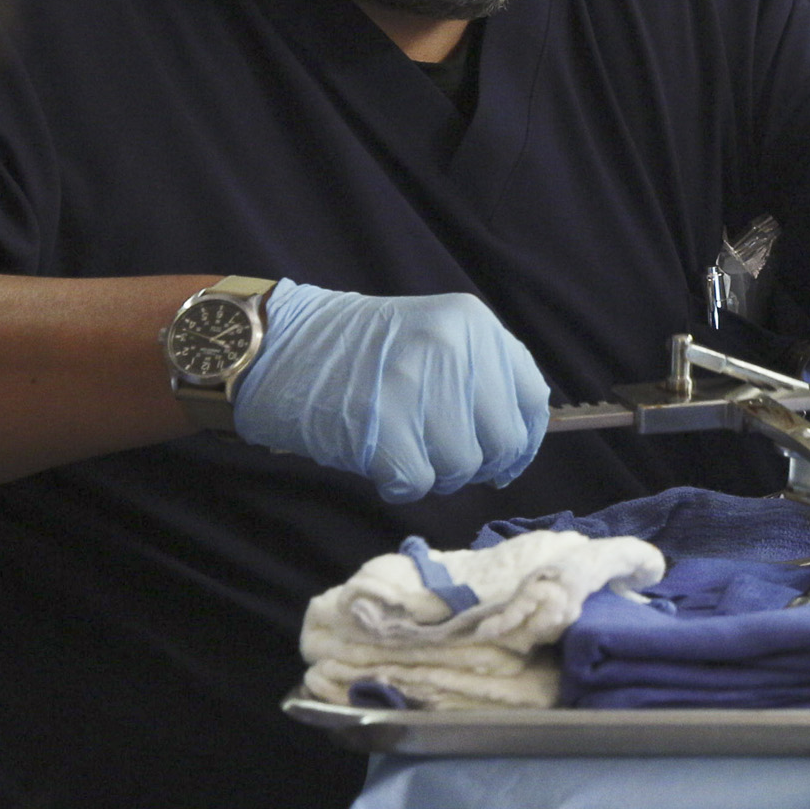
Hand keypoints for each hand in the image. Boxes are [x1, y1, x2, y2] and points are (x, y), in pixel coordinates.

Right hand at [234, 281, 548, 502]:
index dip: (523, 440)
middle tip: (443, 459)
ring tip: (405, 453)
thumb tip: (520, 445)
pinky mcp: (380, 425)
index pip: (532, 398)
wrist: (277, 346)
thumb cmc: (359, 352)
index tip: (505, 458)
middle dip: (479, 463)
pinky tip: (381, 464)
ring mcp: (416, 384)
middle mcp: (452, 347)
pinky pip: (419, 482)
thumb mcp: (434, 338)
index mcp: (474, 323)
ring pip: (464, 466)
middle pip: (504, 439)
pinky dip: (401, 485)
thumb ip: (481, 377)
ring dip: (437, 476)